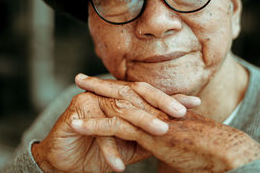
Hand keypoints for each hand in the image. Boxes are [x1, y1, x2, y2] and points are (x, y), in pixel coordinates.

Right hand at [32, 74, 200, 171]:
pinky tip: (119, 165)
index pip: (149, 95)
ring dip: (141, 122)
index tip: (195, 102)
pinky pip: (98, 129)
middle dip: (160, 103)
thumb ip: (147, 136)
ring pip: (121, 108)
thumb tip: (176, 134)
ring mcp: (92, 100)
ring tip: (161, 133)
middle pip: (137, 94)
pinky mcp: (77, 111)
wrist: (63, 162)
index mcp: (120, 99)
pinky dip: (109, 149)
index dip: (171, 98)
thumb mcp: (129, 144)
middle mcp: (107, 95)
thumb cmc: (96, 152)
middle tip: (181, 114)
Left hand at [74, 75, 259, 172]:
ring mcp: (150, 118)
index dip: (118, 86)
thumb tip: (168, 148)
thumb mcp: (186, 141)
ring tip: (74, 91)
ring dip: (92, 96)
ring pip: (115, 102)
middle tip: (81, 77)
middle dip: (100, 83)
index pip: (137, 92)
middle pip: (123, 89)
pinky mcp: (147, 133)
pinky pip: (114, 126)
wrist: (223, 150)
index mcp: (164, 108)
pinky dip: (94, 125)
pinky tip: (77, 124)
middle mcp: (155, 108)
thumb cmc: (209, 150)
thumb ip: (173, 140)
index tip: (104, 83)